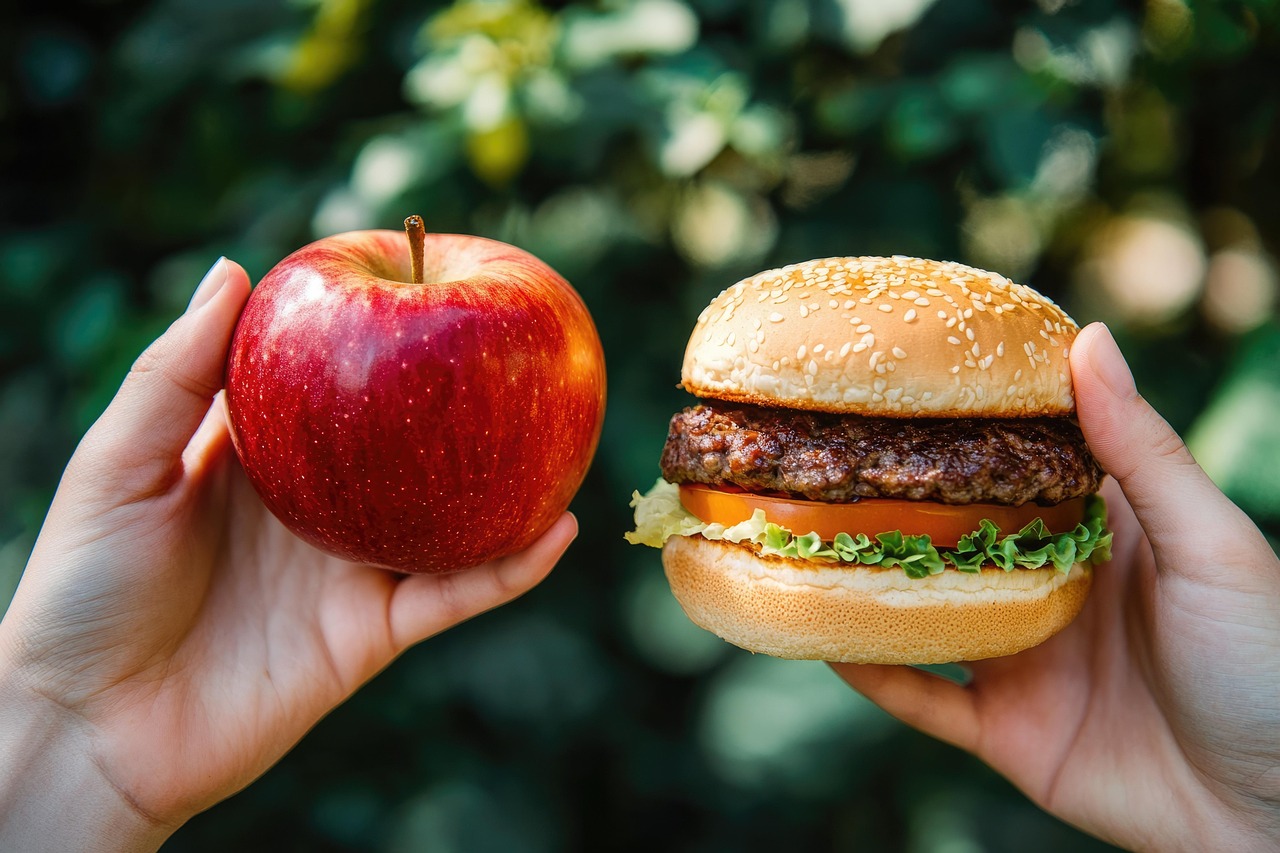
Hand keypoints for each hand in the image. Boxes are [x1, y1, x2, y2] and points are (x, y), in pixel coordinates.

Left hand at [0, 259, 577, 851]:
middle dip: (462, 400)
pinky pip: (455, 594)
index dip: (375, 331)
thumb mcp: (118, 465)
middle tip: (520, 344)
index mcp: (260, 456)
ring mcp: (350, 567)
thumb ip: (174, 373)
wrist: (91, 727)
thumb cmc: (86, 588)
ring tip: (570, 433)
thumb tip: (236, 269)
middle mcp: (318, 505)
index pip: (332, 379)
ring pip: (448, 516)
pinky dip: (510, 569)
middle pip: (405, 443)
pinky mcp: (372, 632)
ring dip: (509, 481)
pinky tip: (557, 529)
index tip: (425, 273)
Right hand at [831, 323, 1279, 851]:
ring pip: (928, 613)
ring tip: (802, 540)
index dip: (965, 429)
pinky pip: (924, 700)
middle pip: (957, 538)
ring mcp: (1024, 662)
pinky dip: (876, 673)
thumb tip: (1090, 341)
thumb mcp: (1213, 546)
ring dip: (870, 582)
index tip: (903, 381)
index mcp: (1103, 536)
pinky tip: (825, 639)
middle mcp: (1052, 591)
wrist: (1276, 812)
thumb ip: (1144, 453)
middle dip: (897, 504)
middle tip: (826, 456)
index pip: (1018, 469)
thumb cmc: (1269, 666)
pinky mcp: (1006, 732)